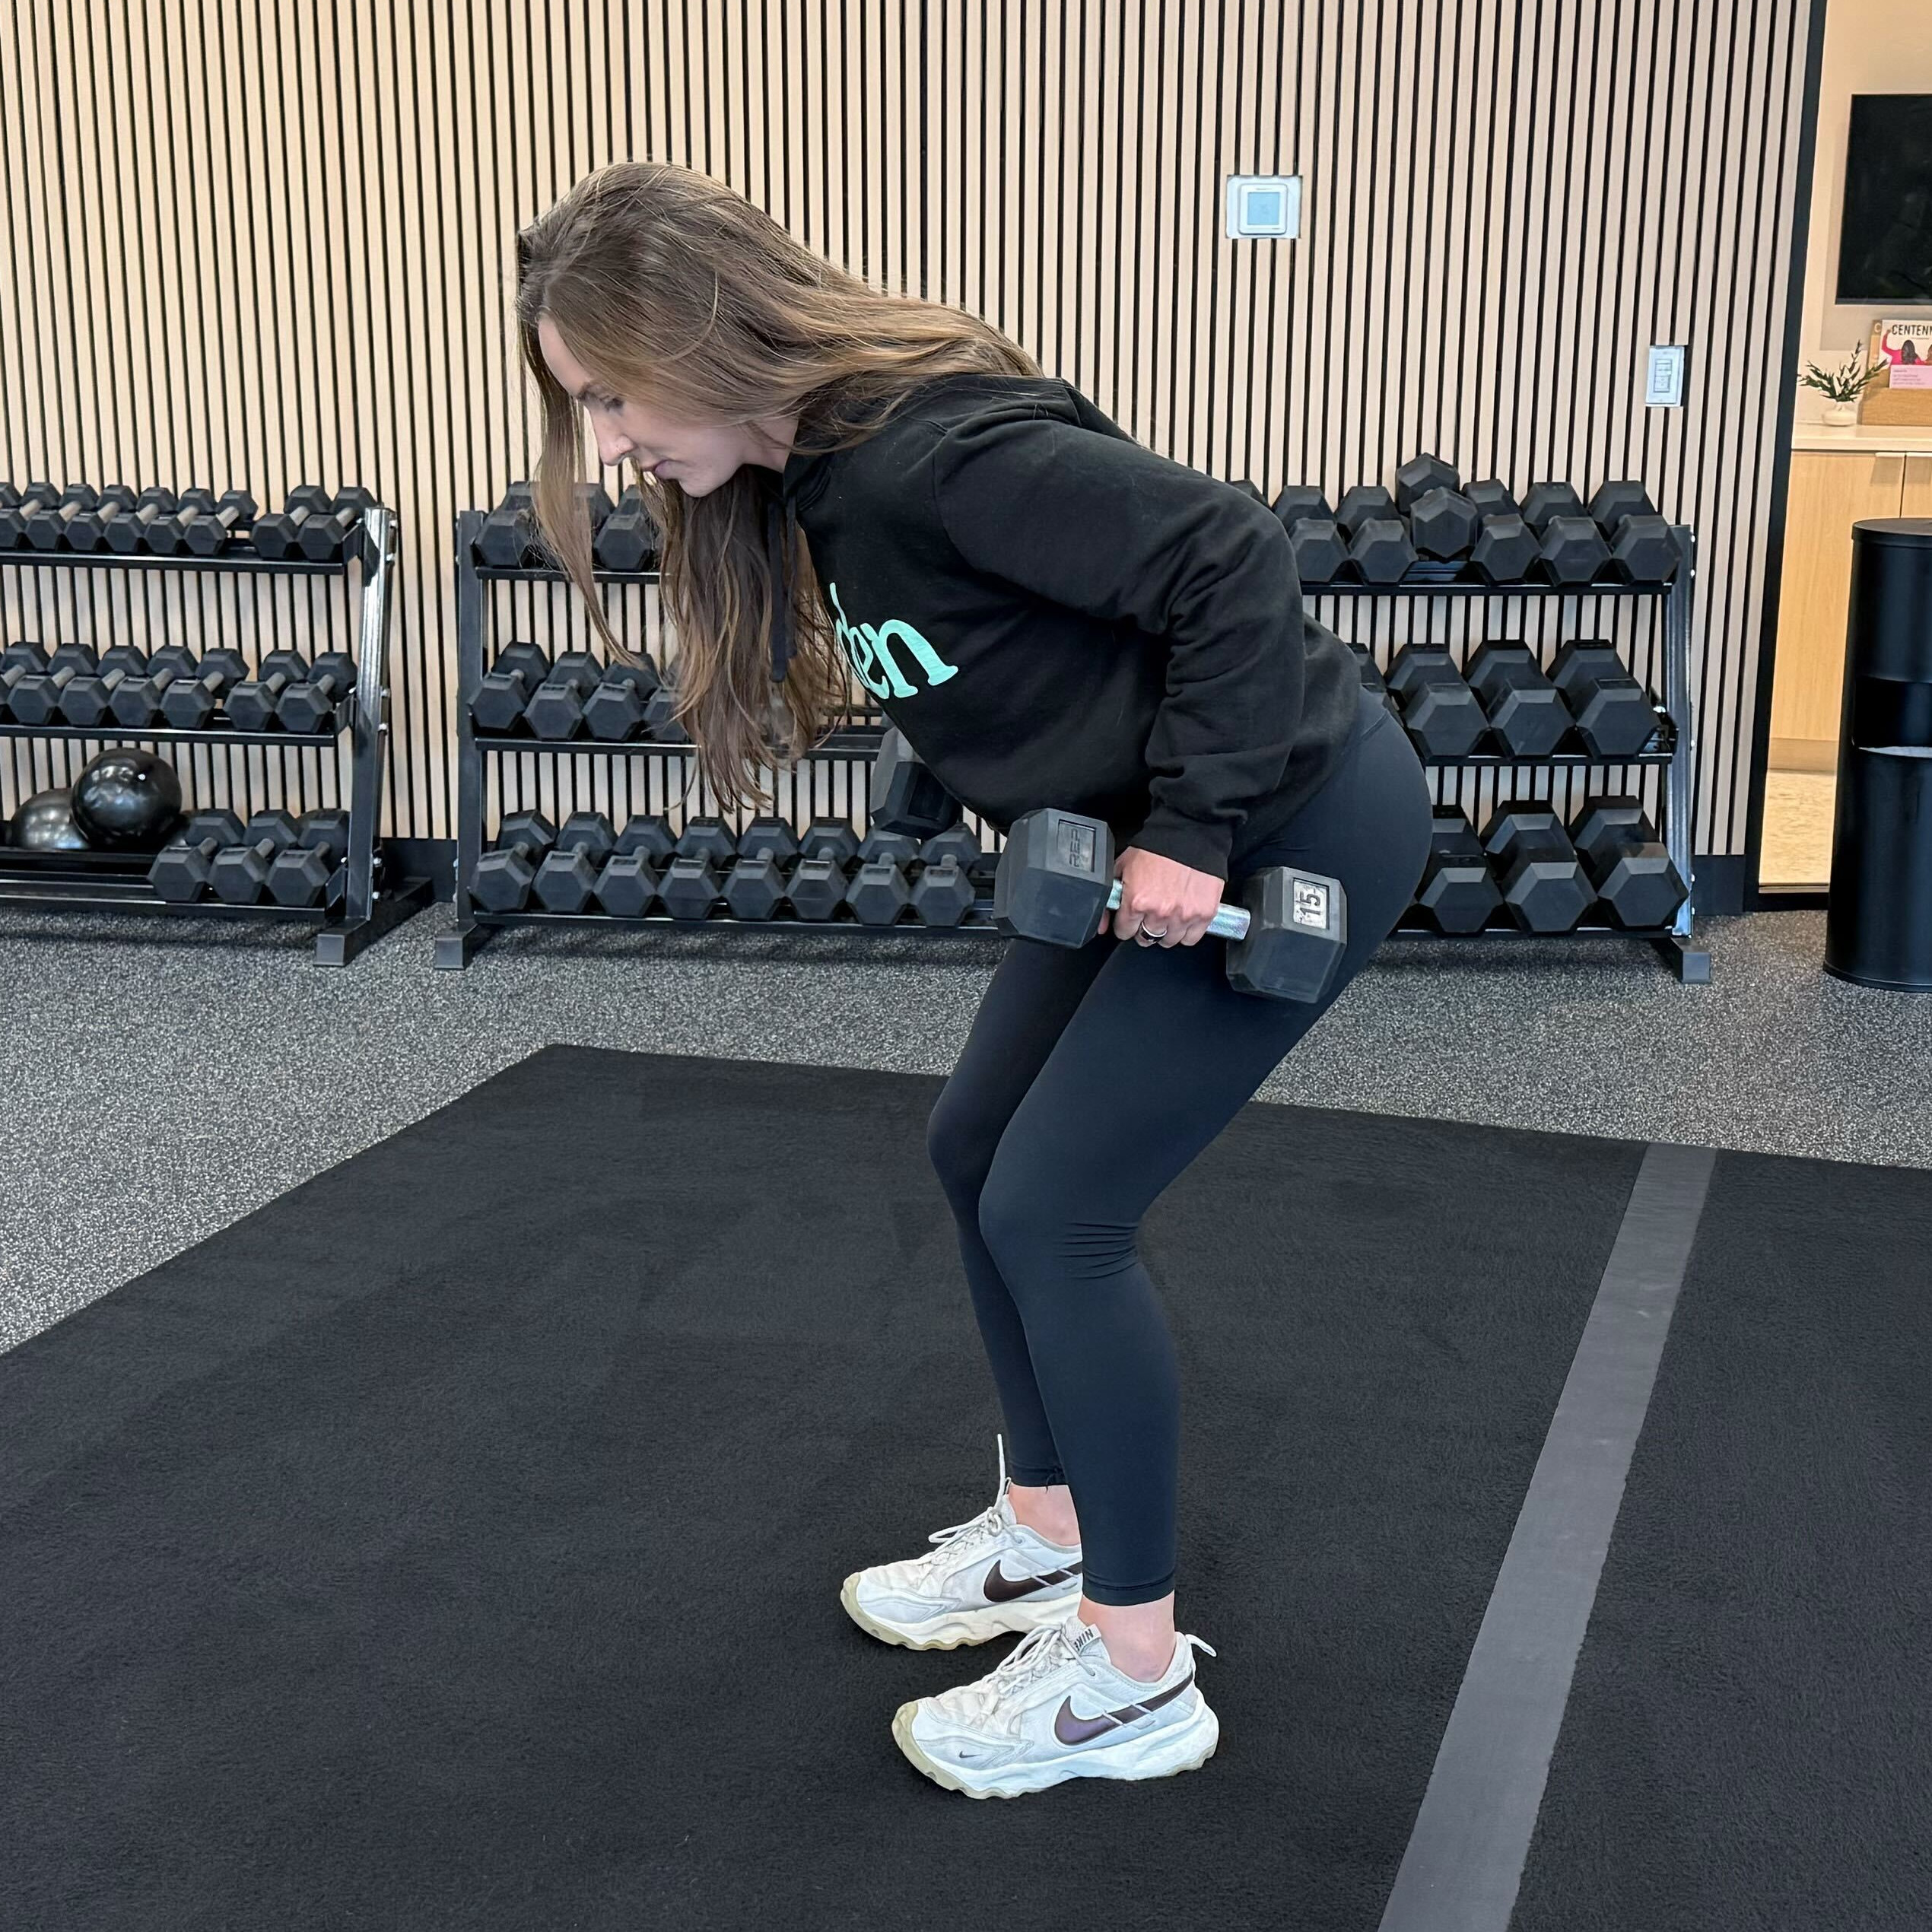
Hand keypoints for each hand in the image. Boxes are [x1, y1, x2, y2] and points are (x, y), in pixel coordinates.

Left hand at [1102, 846, 1225, 946]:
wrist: (1189, 833)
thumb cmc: (1157, 847)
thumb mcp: (1123, 867)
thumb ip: (1110, 897)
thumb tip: (1102, 924)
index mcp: (1137, 901)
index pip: (1124, 931)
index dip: (1125, 924)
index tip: (1130, 918)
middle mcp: (1159, 912)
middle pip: (1146, 938)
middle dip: (1144, 927)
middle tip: (1149, 913)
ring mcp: (1183, 916)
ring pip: (1168, 941)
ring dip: (1166, 930)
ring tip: (1167, 914)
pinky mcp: (1203, 914)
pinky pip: (1191, 938)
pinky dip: (1187, 931)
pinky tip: (1183, 917)